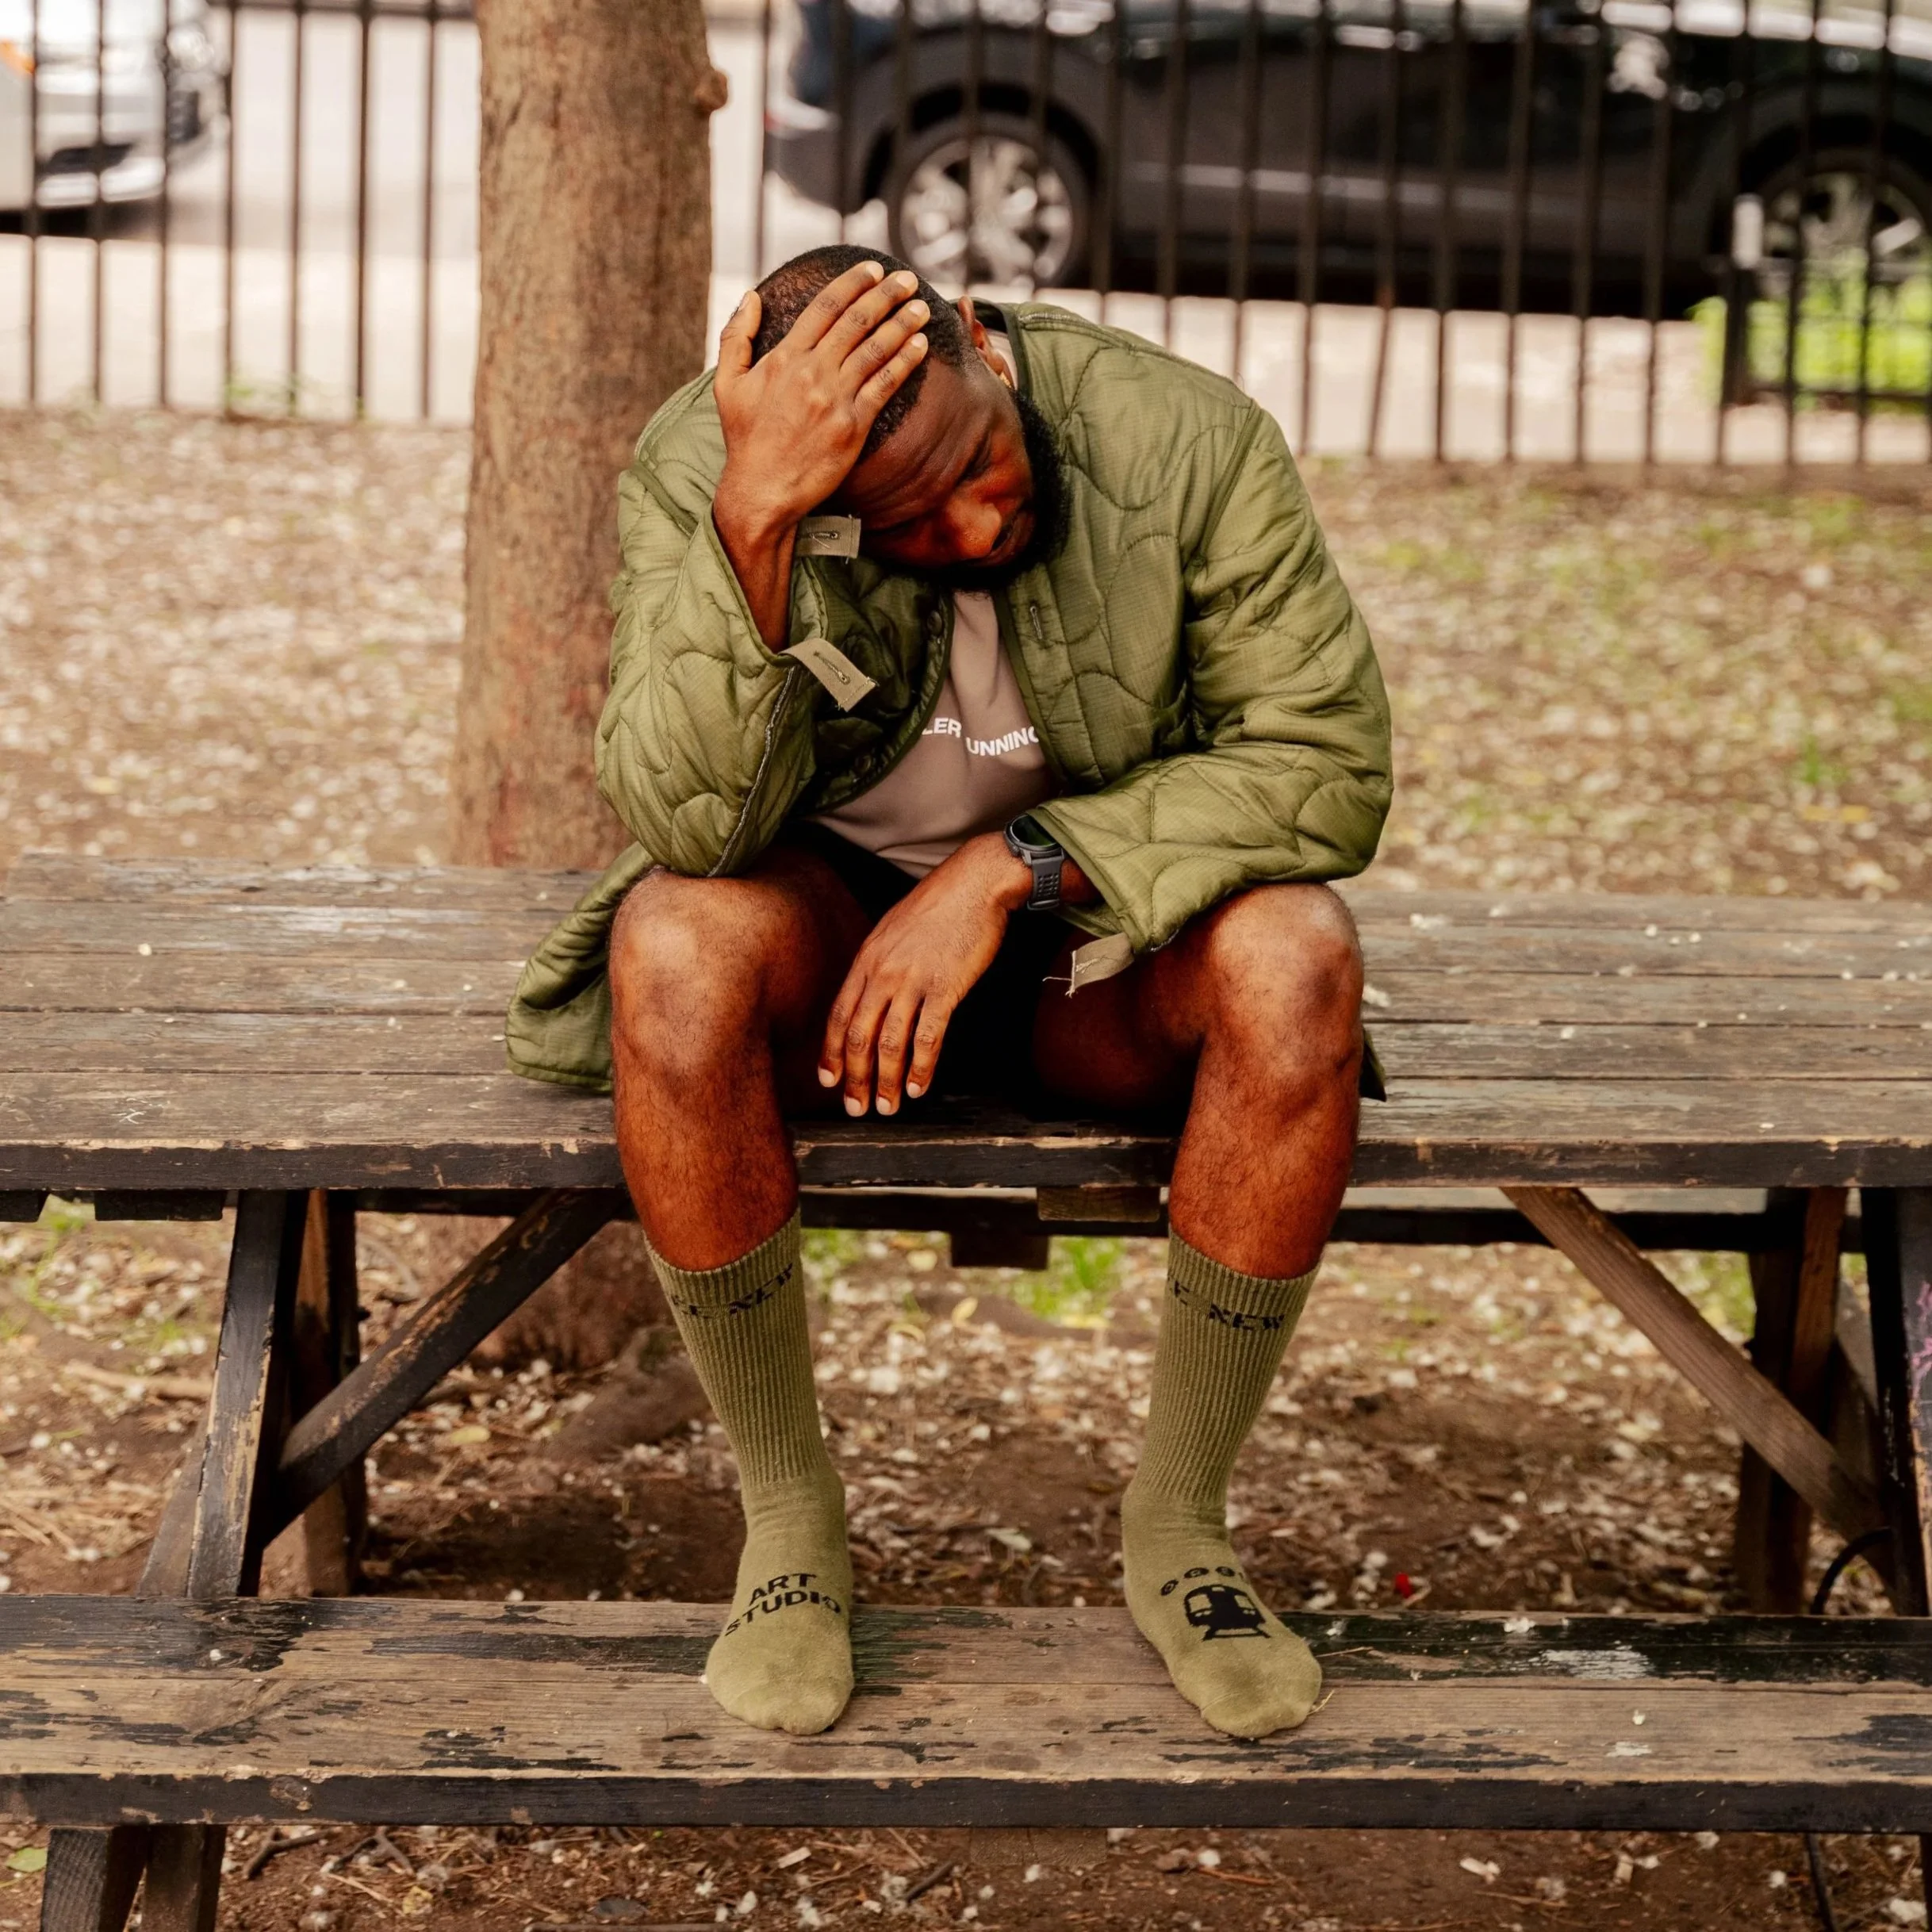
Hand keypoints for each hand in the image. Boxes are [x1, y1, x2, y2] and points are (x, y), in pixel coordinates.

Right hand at [713, 261, 931, 532]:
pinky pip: (884, 386)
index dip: (853, 283)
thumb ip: (736, 336)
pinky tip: (920, 346)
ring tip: (921, 307)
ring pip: (876, 349)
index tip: (873, 269)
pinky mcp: (853, 426)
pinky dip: (905, 362)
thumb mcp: (727, 383)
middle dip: (885, 295)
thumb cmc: (745, 439)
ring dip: (902, 323)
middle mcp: (812, 372)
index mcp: (784, 357)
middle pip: (857, 321)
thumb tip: (752, 296)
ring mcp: (834, 398)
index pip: (825, 307)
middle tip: (907, 278)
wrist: (762, 490)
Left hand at [819, 833, 1032, 1116]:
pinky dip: (921, 1068)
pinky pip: (928, 1037)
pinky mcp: (945, 987)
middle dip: (855, 1078)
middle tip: (856, 1108)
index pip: (838, 1015)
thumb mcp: (891, 931)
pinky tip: (917, 1087)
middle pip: (858, 1036)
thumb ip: (877, 965)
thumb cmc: (936, 907)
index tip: (828, 1081)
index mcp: (866, 960)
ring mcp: (913, 981)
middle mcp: (883, 973)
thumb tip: (868, 998)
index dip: (831, 1053)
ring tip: (887, 1107)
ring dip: (886, 1081)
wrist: (973, 884)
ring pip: (890, 1043)